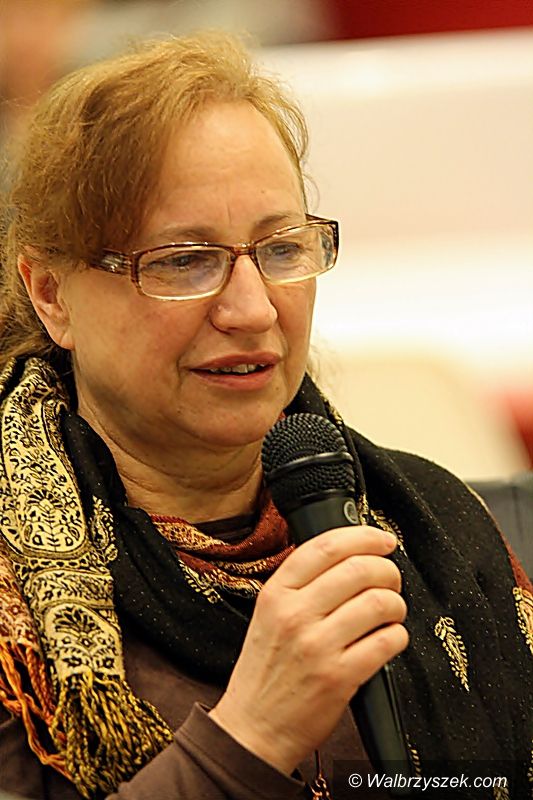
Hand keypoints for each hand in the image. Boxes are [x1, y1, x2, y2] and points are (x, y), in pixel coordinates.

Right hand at [210, 526, 407, 773]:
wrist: (253, 728)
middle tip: (390, 580)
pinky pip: (388, 641)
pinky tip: (388, 639)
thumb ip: (300, 584)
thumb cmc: (266, 670)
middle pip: (359, 569)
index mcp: (277, 593)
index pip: (326, 546)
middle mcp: (295, 614)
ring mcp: (318, 646)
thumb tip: (348, 555)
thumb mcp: (268, 614)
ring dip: (396, 604)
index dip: (363, 536)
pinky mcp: (341, 677)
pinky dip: (398, 635)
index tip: (382, 540)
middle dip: (387, 570)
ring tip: (390, 612)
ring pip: (379, 602)